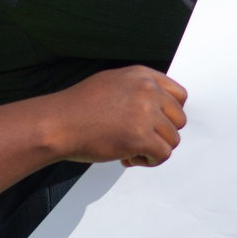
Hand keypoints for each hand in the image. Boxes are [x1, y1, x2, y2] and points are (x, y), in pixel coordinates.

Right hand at [45, 66, 188, 167]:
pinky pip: (163, 154)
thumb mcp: (112, 82)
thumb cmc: (77, 108)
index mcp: (142, 76)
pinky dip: (149, 161)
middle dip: (163, 133)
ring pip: (173, 139)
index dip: (170, 114)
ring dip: (155, 149)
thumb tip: (158, 107)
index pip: (179, 95)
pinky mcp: (141, 137)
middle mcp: (148, 91)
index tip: (156, 124)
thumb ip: (138, 89)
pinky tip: (129, 158)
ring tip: (131, 151)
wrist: (57, 123)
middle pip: (179, 119)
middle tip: (140, 141)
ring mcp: (146, 114)